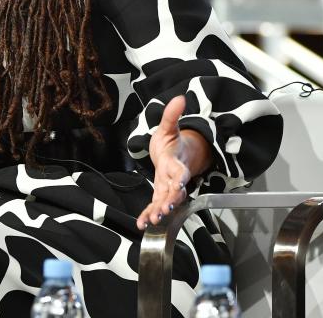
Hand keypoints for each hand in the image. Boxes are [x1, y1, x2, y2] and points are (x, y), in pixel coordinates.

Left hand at [135, 95, 210, 229]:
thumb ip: (172, 115)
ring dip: (159, 211)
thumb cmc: (172, 143)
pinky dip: (148, 215)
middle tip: (164, 209)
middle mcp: (173, 178)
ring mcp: (167, 188)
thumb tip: (179, 98)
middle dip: (169, 200)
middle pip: (173, 191)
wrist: (175, 154)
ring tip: (153, 220)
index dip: (180, 178)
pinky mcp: (159, 193)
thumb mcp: (169, 127)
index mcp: (176, 163)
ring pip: (165, 201)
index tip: (179, 184)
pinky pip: (154, 205)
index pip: (180, 171)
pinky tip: (142, 223)